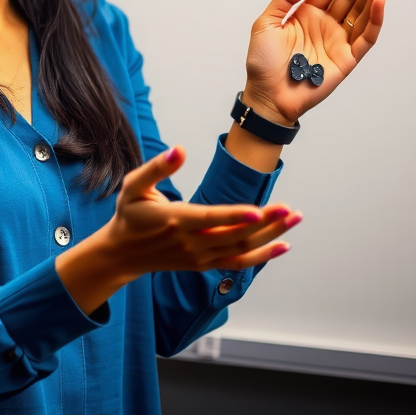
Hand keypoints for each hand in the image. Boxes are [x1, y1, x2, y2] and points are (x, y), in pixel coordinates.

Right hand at [55, 147, 297, 314]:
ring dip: (270, 236)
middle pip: (234, 236)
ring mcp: (199, 256)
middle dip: (266, 223)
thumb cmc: (128, 213)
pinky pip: (237, 263)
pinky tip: (282, 246)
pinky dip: (262, 257)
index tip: (258, 209)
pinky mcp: (204, 264)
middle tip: (291, 210)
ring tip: (294, 220)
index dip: (234, 216)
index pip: (210, 218)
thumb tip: (180, 150)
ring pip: (241, 250)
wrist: (121, 253)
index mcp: (174, 220)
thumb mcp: (134, 185)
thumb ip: (157, 167)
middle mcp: (191, 242)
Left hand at [243, 0, 385, 125]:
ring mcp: (338, 41)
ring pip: (362, 13)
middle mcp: (326, 24)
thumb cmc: (263, 62)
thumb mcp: (266, 22)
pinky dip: (374, 19)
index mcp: (307, 13)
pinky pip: (366, 37)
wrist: (267, 94)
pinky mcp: (347, 59)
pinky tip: (379, 1)